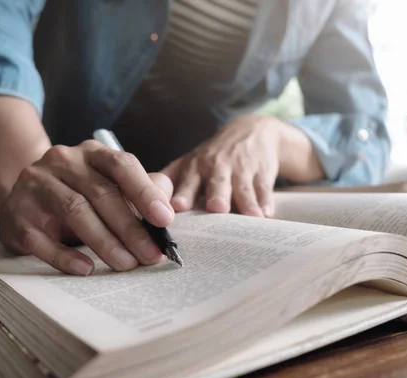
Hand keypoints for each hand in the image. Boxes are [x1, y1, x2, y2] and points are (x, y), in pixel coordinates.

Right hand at [0, 140, 174, 274]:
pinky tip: (85, 268)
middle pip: (102, 193)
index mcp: (92, 153)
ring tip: (126, 264)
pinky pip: (42, 238)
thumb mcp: (110, 186)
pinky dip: (65, 256)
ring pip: (75, 211)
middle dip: (131, 227)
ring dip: (105, 242)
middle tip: (150, 254)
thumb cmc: (79, 193)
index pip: (122, 165)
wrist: (24, 198)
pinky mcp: (17, 214)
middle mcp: (63, 162)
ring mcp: (37, 185)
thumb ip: (142, 190)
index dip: (145, 192)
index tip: (165, 219)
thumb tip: (168, 205)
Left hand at [163, 115, 286, 217]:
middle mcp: (217, 167)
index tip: (177, 207)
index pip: (187, 180)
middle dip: (217, 195)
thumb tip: (139, 209)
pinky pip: (264, 189)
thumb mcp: (189, 162)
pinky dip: (266, 201)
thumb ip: (167, 182)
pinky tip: (267, 214)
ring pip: (243, 188)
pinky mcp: (263, 172)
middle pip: (217, 182)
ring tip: (251, 217)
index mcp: (195, 167)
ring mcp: (242, 169)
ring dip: (247, 203)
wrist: (252, 131)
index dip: (182, 193)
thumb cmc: (213, 156)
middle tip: (216, 208)